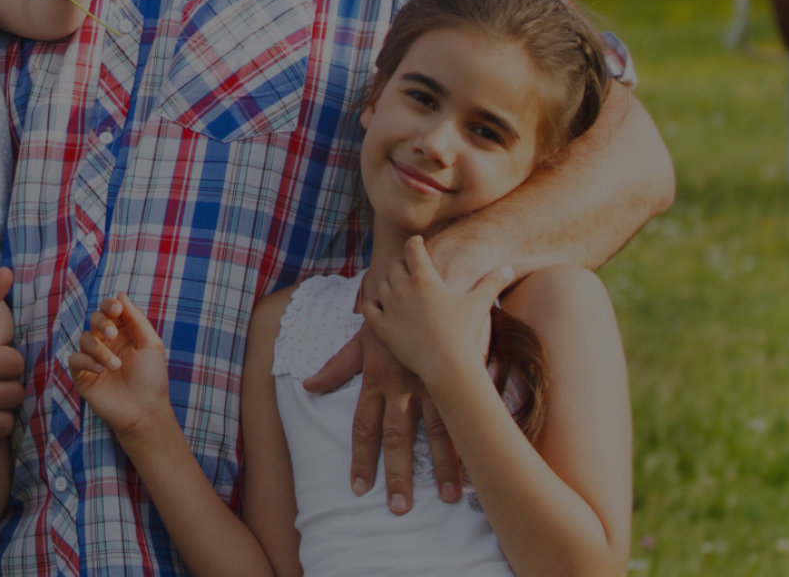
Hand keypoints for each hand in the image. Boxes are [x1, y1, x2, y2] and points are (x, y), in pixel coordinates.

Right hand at [67, 294, 170, 439]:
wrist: (144, 412)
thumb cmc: (152, 379)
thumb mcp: (151, 344)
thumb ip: (136, 319)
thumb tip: (120, 294)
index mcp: (123, 334)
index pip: (110, 311)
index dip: (110, 306)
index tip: (116, 309)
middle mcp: (107, 344)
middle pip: (94, 320)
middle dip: (101, 323)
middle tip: (111, 335)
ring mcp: (93, 359)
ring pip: (85, 339)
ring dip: (99, 350)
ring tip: (115, 366)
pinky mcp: (83, 375)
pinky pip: (74, 359)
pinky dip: (86, 361)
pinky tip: (101, 371)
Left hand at [302, 256, 480, 512]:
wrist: (425, 280)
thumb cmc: (391, 311)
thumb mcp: (361, 339)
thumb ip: (335, 367)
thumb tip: (308, 386)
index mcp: (376, 380)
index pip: (363, 428)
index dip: (359, 460)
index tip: (358, 489)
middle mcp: (403, 387)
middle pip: (398, 438)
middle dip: (398, 475)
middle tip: (398, 509)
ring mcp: (433, 383)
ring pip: (438, 432)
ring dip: (444, 467)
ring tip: (450, 498)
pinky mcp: (459, 376)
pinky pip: (466, 414)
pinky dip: (473, 439)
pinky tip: (481, 463)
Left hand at [362, 237, 514, 383]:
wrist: (447, 364)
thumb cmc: (464, 333)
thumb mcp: (479, 304)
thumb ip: (492, 283)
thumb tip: (509, 268)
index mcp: (425, 278)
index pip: (413, 250)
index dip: (414, 243)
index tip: (416, 241)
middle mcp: (403, 288)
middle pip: (394, 266)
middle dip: (400, 262)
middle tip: (404, 263)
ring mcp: (390, 307)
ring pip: (381, 285)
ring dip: (387, 282)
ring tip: (393, 284)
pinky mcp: (381, 327)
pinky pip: (369, 308)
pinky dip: (372, 303)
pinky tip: (377, 304)